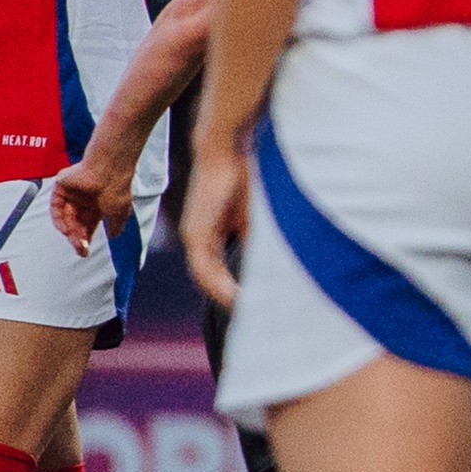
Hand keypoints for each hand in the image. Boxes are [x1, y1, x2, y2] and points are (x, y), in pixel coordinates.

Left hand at [48, 150, 136, 257]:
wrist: (108, 168)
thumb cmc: (117, 187)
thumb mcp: (120, 213)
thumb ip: (116, 225)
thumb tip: (114, 235)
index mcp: (100, 203)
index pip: (89, 224)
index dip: (87, 237)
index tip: (86, 251)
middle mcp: (86, 198)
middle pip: (77, 222)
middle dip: (78, 237)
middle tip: (80, 250)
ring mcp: (73, 192)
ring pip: (66, 215)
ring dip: (69, 230)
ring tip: (74, 241)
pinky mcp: (62, 186)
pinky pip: (56, 205)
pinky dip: (58, 218)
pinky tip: (65, 229)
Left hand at [180, 142, 250, 308]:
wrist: (225, 150)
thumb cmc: (244, 177)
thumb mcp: (255, 217)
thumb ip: (258, 240)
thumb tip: (275, 264)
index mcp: (211, 236)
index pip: (221, 274)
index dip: (236, 292)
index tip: (256, 308)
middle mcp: (198, 241)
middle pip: (213, 283)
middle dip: (232, 303)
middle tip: (254, 321)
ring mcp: (194, 238)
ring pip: (208, 281)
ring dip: (227, 300)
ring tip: (250, 316)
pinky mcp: (196, 234)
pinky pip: (207, 270)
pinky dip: (223, 287)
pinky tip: (239, 298)